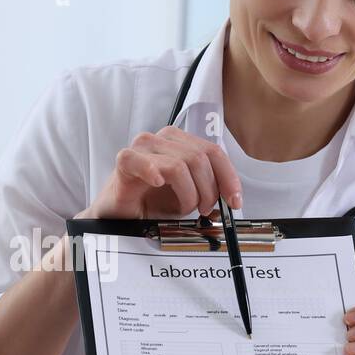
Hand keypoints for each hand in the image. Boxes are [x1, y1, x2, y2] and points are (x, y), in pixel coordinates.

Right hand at [78, 127, 242, 220]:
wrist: (119, 215)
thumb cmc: (151, 203)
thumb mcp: (188, 196)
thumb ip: (208, 191)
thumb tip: (232, 200)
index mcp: (180, 143)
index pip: (213, 151)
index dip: (228, 177)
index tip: (234, 201)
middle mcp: (163, 139)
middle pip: (200, 158)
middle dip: (208, 190)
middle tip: (203, 210)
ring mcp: (142, 147)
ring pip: (180, 165)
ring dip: (186, 194)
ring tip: (180, 209)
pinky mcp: (125, 161)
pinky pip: (140, 161)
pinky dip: (151, 171)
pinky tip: (157, 183)